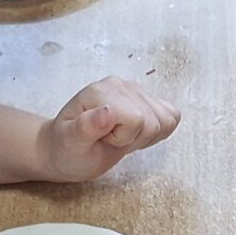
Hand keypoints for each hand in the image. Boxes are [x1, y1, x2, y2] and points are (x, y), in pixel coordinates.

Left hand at [36, 76, 180, 181]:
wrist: (64, 149)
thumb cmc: (66, 149)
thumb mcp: (71, 144)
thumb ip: (87, 127)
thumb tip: (108, 111)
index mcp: (102, 91)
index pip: (137, 119)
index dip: (123, 138)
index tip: (102, 139)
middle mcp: (120, 85)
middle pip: (154, 120)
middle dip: (134, 139)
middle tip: (109, 140)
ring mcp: (134, 90)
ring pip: (167, 119)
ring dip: (145, 137)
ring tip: (119, 137)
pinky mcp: (145, 99)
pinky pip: (172, 115)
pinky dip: (158, 132)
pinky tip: (135, 134)